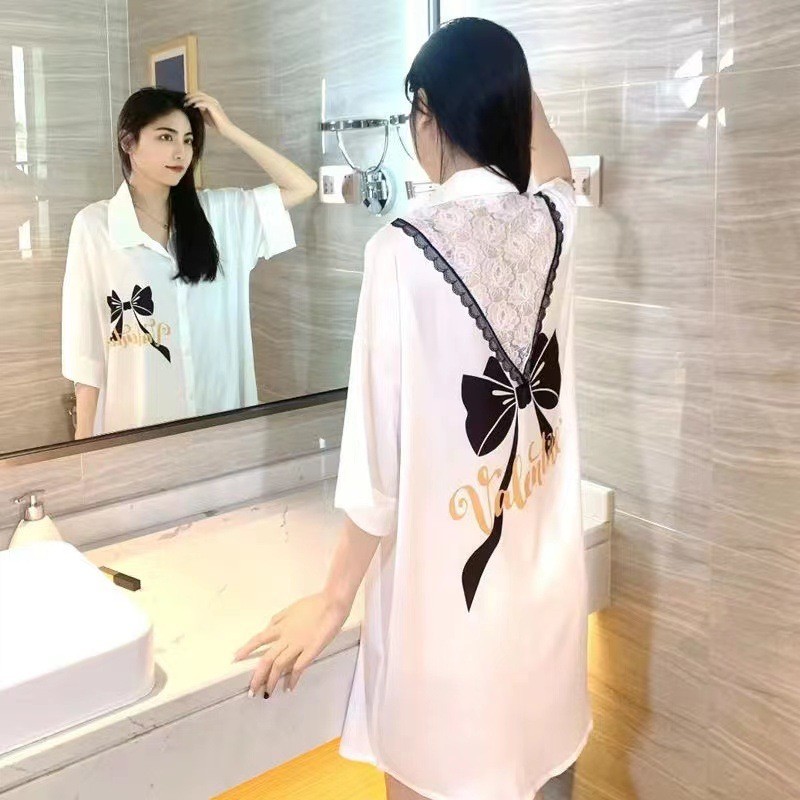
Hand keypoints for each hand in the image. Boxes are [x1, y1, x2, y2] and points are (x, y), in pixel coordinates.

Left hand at [184, 92, 234, 136]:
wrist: (225, 128)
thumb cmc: (216, 123)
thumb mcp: (205, 116)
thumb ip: (200, 111)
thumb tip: (191, 108)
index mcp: (211, 101)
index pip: (199, 94)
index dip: (191, 95)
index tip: (185, 99)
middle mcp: (212, 100)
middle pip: (199, 93)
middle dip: (190, 96)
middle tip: (184, 100)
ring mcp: (213, 103)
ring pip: (200, 97)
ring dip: (192, 99)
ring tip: (187, 104)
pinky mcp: (214, 107)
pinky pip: (204, 102)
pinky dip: (198, 103)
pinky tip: (193, 106)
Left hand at [233, 592, 349, 695]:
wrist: (332, 603)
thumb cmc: (314, 604)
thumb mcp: (291, 608)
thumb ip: (279, 618)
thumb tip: (268, 627)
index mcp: (281, 626)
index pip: (259, 639)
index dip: (247, 649)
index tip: (235, 659)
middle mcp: (286, 637)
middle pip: (267, 659)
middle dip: (258, 676)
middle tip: (252, 691)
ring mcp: (298, 645)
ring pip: (279, 665)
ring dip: (271, 681)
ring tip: (267, 693)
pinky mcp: (311, 650)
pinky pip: (299, 667)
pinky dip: (293, 679)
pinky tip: (289, 688)